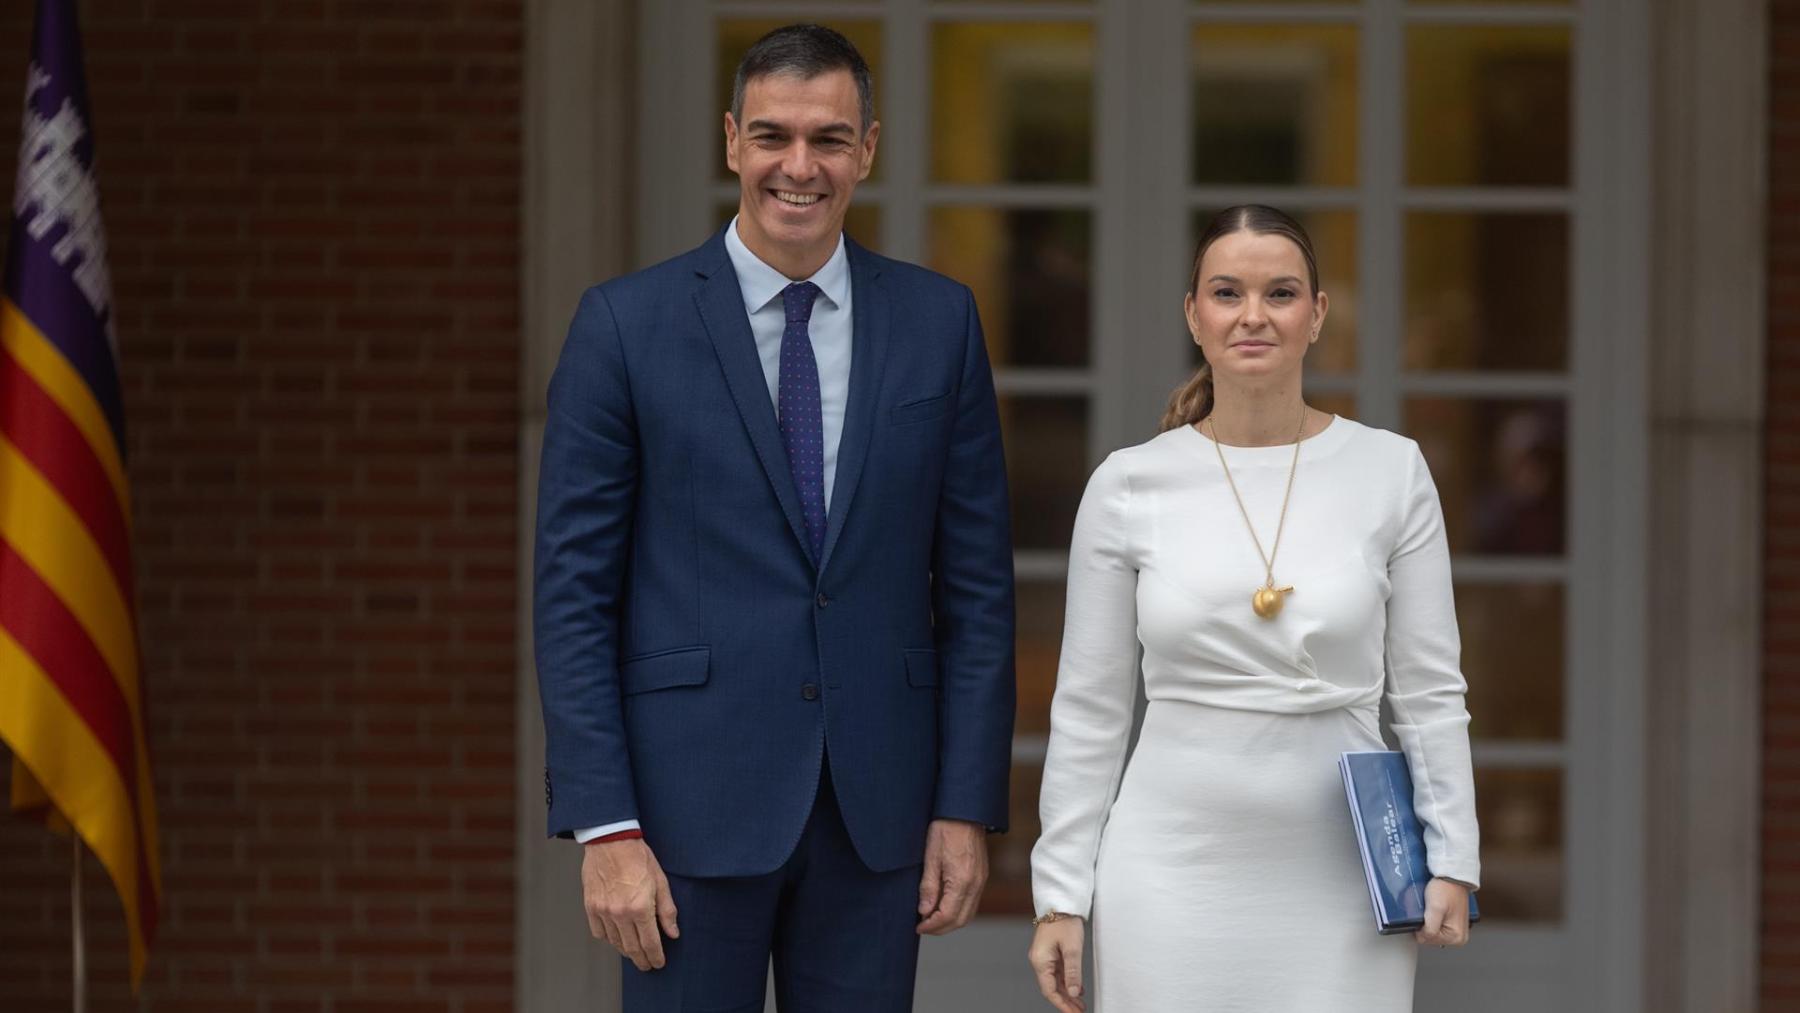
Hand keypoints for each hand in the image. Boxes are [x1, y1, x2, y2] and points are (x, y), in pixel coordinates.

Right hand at [581, 838, 679, 970]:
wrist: (611, 841)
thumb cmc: (638, 857)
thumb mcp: (660, 881)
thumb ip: (667, 910)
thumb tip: (672, 933)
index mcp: (640, 908)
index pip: (650, 943)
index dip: (656, 957)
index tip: (659, 963)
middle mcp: (620, 914)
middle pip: (632, 948)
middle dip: (642, 960)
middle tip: (647, 965)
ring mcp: (603, 911)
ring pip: (615, 943)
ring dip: (626, 951)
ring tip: (634, 953)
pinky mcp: (591, 906)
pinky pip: (599, 932)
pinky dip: (609, 938)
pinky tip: (617, 937)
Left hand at [916, 818, 987, 934]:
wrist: (965, 811)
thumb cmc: (945, 829)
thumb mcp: (930, 857)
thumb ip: (929, 887)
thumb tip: (924, 912)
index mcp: (962, 881)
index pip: (948, 916)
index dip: (932, 926)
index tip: (918, 927)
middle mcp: (976, 884)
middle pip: (961, 920)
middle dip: (941, 929)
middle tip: (923, 927)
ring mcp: (981, 881)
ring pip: (969, 914)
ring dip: (951, 921)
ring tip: (931, 918)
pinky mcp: (981, 876)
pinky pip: (972, 902)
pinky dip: (959, 910)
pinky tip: (944, 905)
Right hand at [1027, 917, 1086, 1012]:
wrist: (1061, 902)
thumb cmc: (1065, 922)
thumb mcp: (1072, 949)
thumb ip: (1073, 972)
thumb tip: (1074, 992)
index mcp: (1040, 961)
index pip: (1049, 990)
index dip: (1062, 1004)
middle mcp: (1039, 960)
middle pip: (1051, 987)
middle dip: (1066, 1001)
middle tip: (1079, 1011)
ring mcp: (1044, 956)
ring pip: (1055, 981)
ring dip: (1067, 992)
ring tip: (1080, 1003)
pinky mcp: (1050, 952)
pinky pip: (1058, 972)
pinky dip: (1067, 981)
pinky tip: (1077, 987)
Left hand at [1414, 878, 1470, 947]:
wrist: (1452, 875)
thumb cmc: (1446, 888)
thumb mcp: (1435, 909)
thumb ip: (1429, 928)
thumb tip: (1422, 938)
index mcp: (1456, 937)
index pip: (1426, 940)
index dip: (1421, 926)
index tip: (1424, 914)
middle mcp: (1458, 937)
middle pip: (1429, 936)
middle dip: (1424, 923)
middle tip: (1428, 909)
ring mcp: (1455, 929)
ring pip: (1430, 930)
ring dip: (1427, 919)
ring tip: (1431, 906)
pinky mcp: (1452, 922)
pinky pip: (1435, 923)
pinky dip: (1430, 916)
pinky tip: (1432, 907)